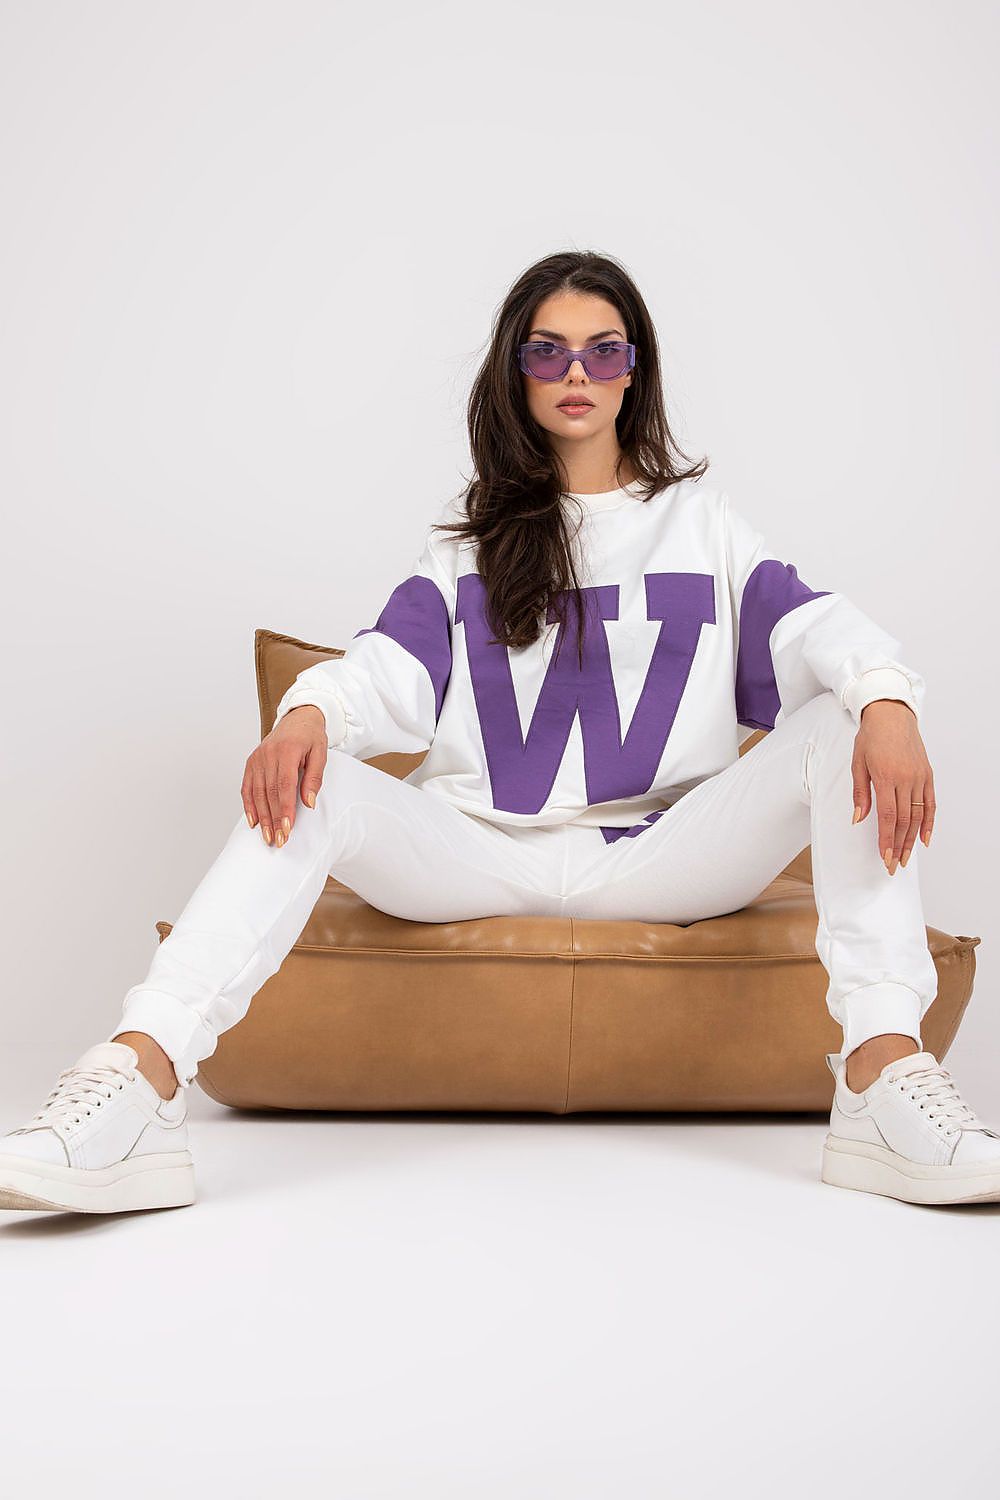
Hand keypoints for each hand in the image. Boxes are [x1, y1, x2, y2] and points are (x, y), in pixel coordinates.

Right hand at [241, 705, 327, 847]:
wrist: (297, 719)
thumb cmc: (310, 737)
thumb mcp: (320, 754)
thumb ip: (314, 778)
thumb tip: (309, 803)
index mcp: (287, 750)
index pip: (284, 785)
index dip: (285, 809)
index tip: (287, 828)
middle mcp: (268, 754)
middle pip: (269, 792)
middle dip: (273, 819)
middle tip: (278, 840)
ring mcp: (257, 758)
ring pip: (256, 792)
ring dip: (262, 817)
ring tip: (267, 836)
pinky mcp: (251, 762)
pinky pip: (247, 787)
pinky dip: (249, 805)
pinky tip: (253, 822)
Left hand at [851, 700, 934, 874]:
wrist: (891, 714)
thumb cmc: (870, 737)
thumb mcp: (857, 763)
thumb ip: (860, 793)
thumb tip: (859, 819)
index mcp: (885, 776)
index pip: (888, 816)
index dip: (887, 840)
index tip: (885, 857)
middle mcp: (905, 778)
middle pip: (904, 820)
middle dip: (898, 846)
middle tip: (893, 865)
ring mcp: (919, 777)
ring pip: (918, 815)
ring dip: (912, 839)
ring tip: (905, 858)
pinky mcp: (927, 774)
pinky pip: (930, 803)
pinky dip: (929, 823)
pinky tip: (925, 840)